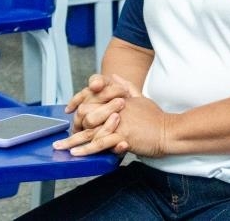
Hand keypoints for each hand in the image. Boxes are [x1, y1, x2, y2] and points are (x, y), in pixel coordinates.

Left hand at [55, 74, 170, 157]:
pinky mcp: (124, 136)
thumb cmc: (156, 117)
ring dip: (73, 141)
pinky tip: (76, 153)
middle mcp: (116, 109)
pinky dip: (87, 149)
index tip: (71, 115)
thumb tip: (115, 77)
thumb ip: (127, 86)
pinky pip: (102, 143)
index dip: (79, 107)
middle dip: (73, 127)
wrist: (168, 131)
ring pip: (91, 130)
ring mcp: (119, 122)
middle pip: (87, 115)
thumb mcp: (141, 97)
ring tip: (60, 146)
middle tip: (60, 137)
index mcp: (118, 99)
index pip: (93, 100)